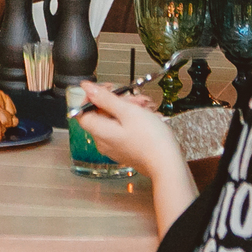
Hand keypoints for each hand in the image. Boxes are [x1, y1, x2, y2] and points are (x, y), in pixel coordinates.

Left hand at [76, 81, 198, 233]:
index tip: (106, 89)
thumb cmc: (151, 140)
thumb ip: (105, 98)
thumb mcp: (127, 111)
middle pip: (101, 114)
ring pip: (115, 120)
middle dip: (118, 101)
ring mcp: (115, 147)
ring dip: (129, 109)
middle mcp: (104, 142)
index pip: (82, 111)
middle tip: (134, 98)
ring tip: (145, 107)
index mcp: (99, 132)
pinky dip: (134, 120)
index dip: (92, 97)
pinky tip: (147, 116)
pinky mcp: (127, 149)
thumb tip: (86, 88)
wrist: (169, 164)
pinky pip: (124, 129)